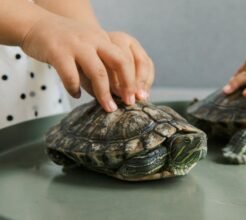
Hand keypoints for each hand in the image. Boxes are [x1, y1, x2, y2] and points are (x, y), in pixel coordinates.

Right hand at [21, 14, 145, 111]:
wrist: (36, 25)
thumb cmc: (66, 43)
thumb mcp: (89, 48)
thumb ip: (102, 67)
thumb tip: (117, 94)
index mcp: (104, 40)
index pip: (127, 59)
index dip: (134, 79)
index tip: (136, 97)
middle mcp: (94, 40)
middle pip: (120, 62)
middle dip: (127, 85)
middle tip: (129, 102)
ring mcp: (76, 45)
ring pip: (98, 72)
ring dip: (105, 94)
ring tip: (108, 107)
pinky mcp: (58, 52)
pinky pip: (71, 76)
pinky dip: (75, 88)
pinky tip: (76, 94)